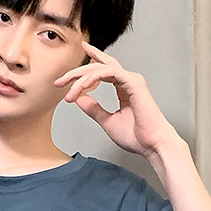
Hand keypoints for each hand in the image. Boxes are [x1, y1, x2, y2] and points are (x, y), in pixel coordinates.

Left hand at [54, 43, 179, 157]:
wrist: (151, 145)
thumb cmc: (135, 136)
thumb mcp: (107, 121)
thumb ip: (93, 109)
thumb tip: (79, 99)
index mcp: (123, 87)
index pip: (103, 70)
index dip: (87, 65)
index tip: (68, 71)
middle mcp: (128, 80)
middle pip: (99, 66)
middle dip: (77, 72)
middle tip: (59, 81)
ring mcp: (131, 80)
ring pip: (100, 68)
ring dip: (81, 79)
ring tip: (69, 93)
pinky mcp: (133, 82)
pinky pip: (108, 73)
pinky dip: (92, 78)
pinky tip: (81, 87)